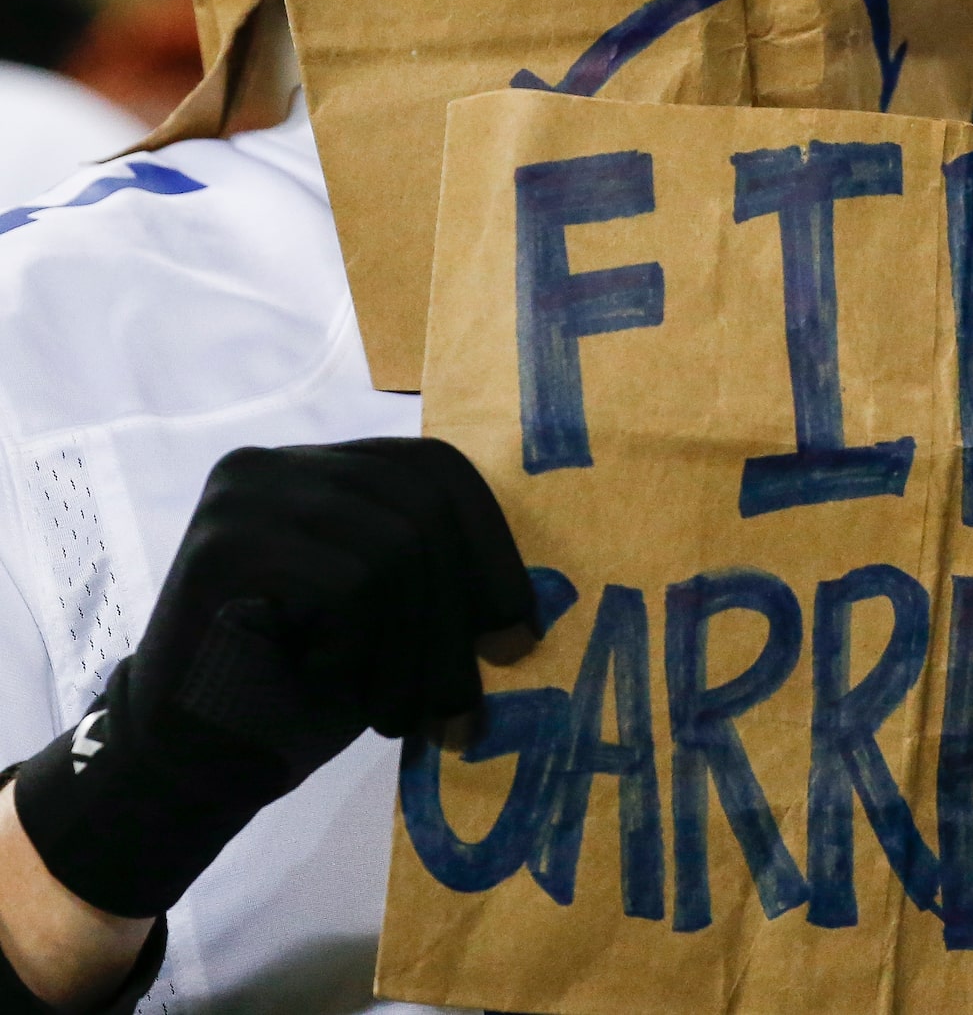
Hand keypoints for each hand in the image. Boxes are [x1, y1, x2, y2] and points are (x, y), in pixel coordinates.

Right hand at [11, 437, 532, 919]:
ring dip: (413, 649)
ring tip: (398, 715)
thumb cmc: (296, 694)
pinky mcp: (224, 542)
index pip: (436, 469)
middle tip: (466, 707)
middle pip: (424, 503)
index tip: (517, 633)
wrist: (186, 766)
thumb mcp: (388, 625)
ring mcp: (246, 493)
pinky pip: (350, 581)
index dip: (491, 547)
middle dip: (462, 611)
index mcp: (325, 468)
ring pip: (396, 545)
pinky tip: (329, 680)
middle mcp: (280, 462)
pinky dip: (360, 648)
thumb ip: (438, 580)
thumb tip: (530, 598)